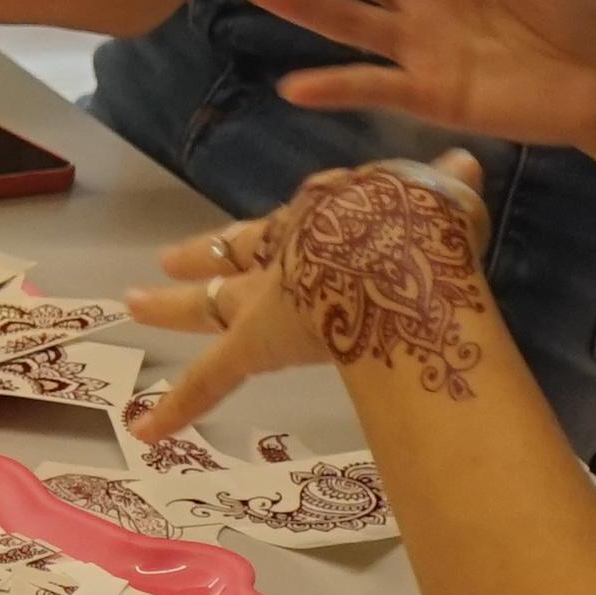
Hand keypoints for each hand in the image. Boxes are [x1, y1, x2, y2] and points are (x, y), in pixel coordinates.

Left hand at [123, 155, 490, 439]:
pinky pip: (211, 379)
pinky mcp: (256, 339)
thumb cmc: (425, 222)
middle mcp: (290, 250)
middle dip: (207, 256)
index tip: (289, 221)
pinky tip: (144, 433)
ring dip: (171, 302)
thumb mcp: (445, 197)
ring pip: (210, 303)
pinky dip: (179, 406)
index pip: (303, 219)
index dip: (290, 224)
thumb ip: (447, 186)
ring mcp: (267, 294)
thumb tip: (464, 161)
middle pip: (239, 251)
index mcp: (333, 216)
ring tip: (132, 301)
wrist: (393, 241)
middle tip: (167, 259)